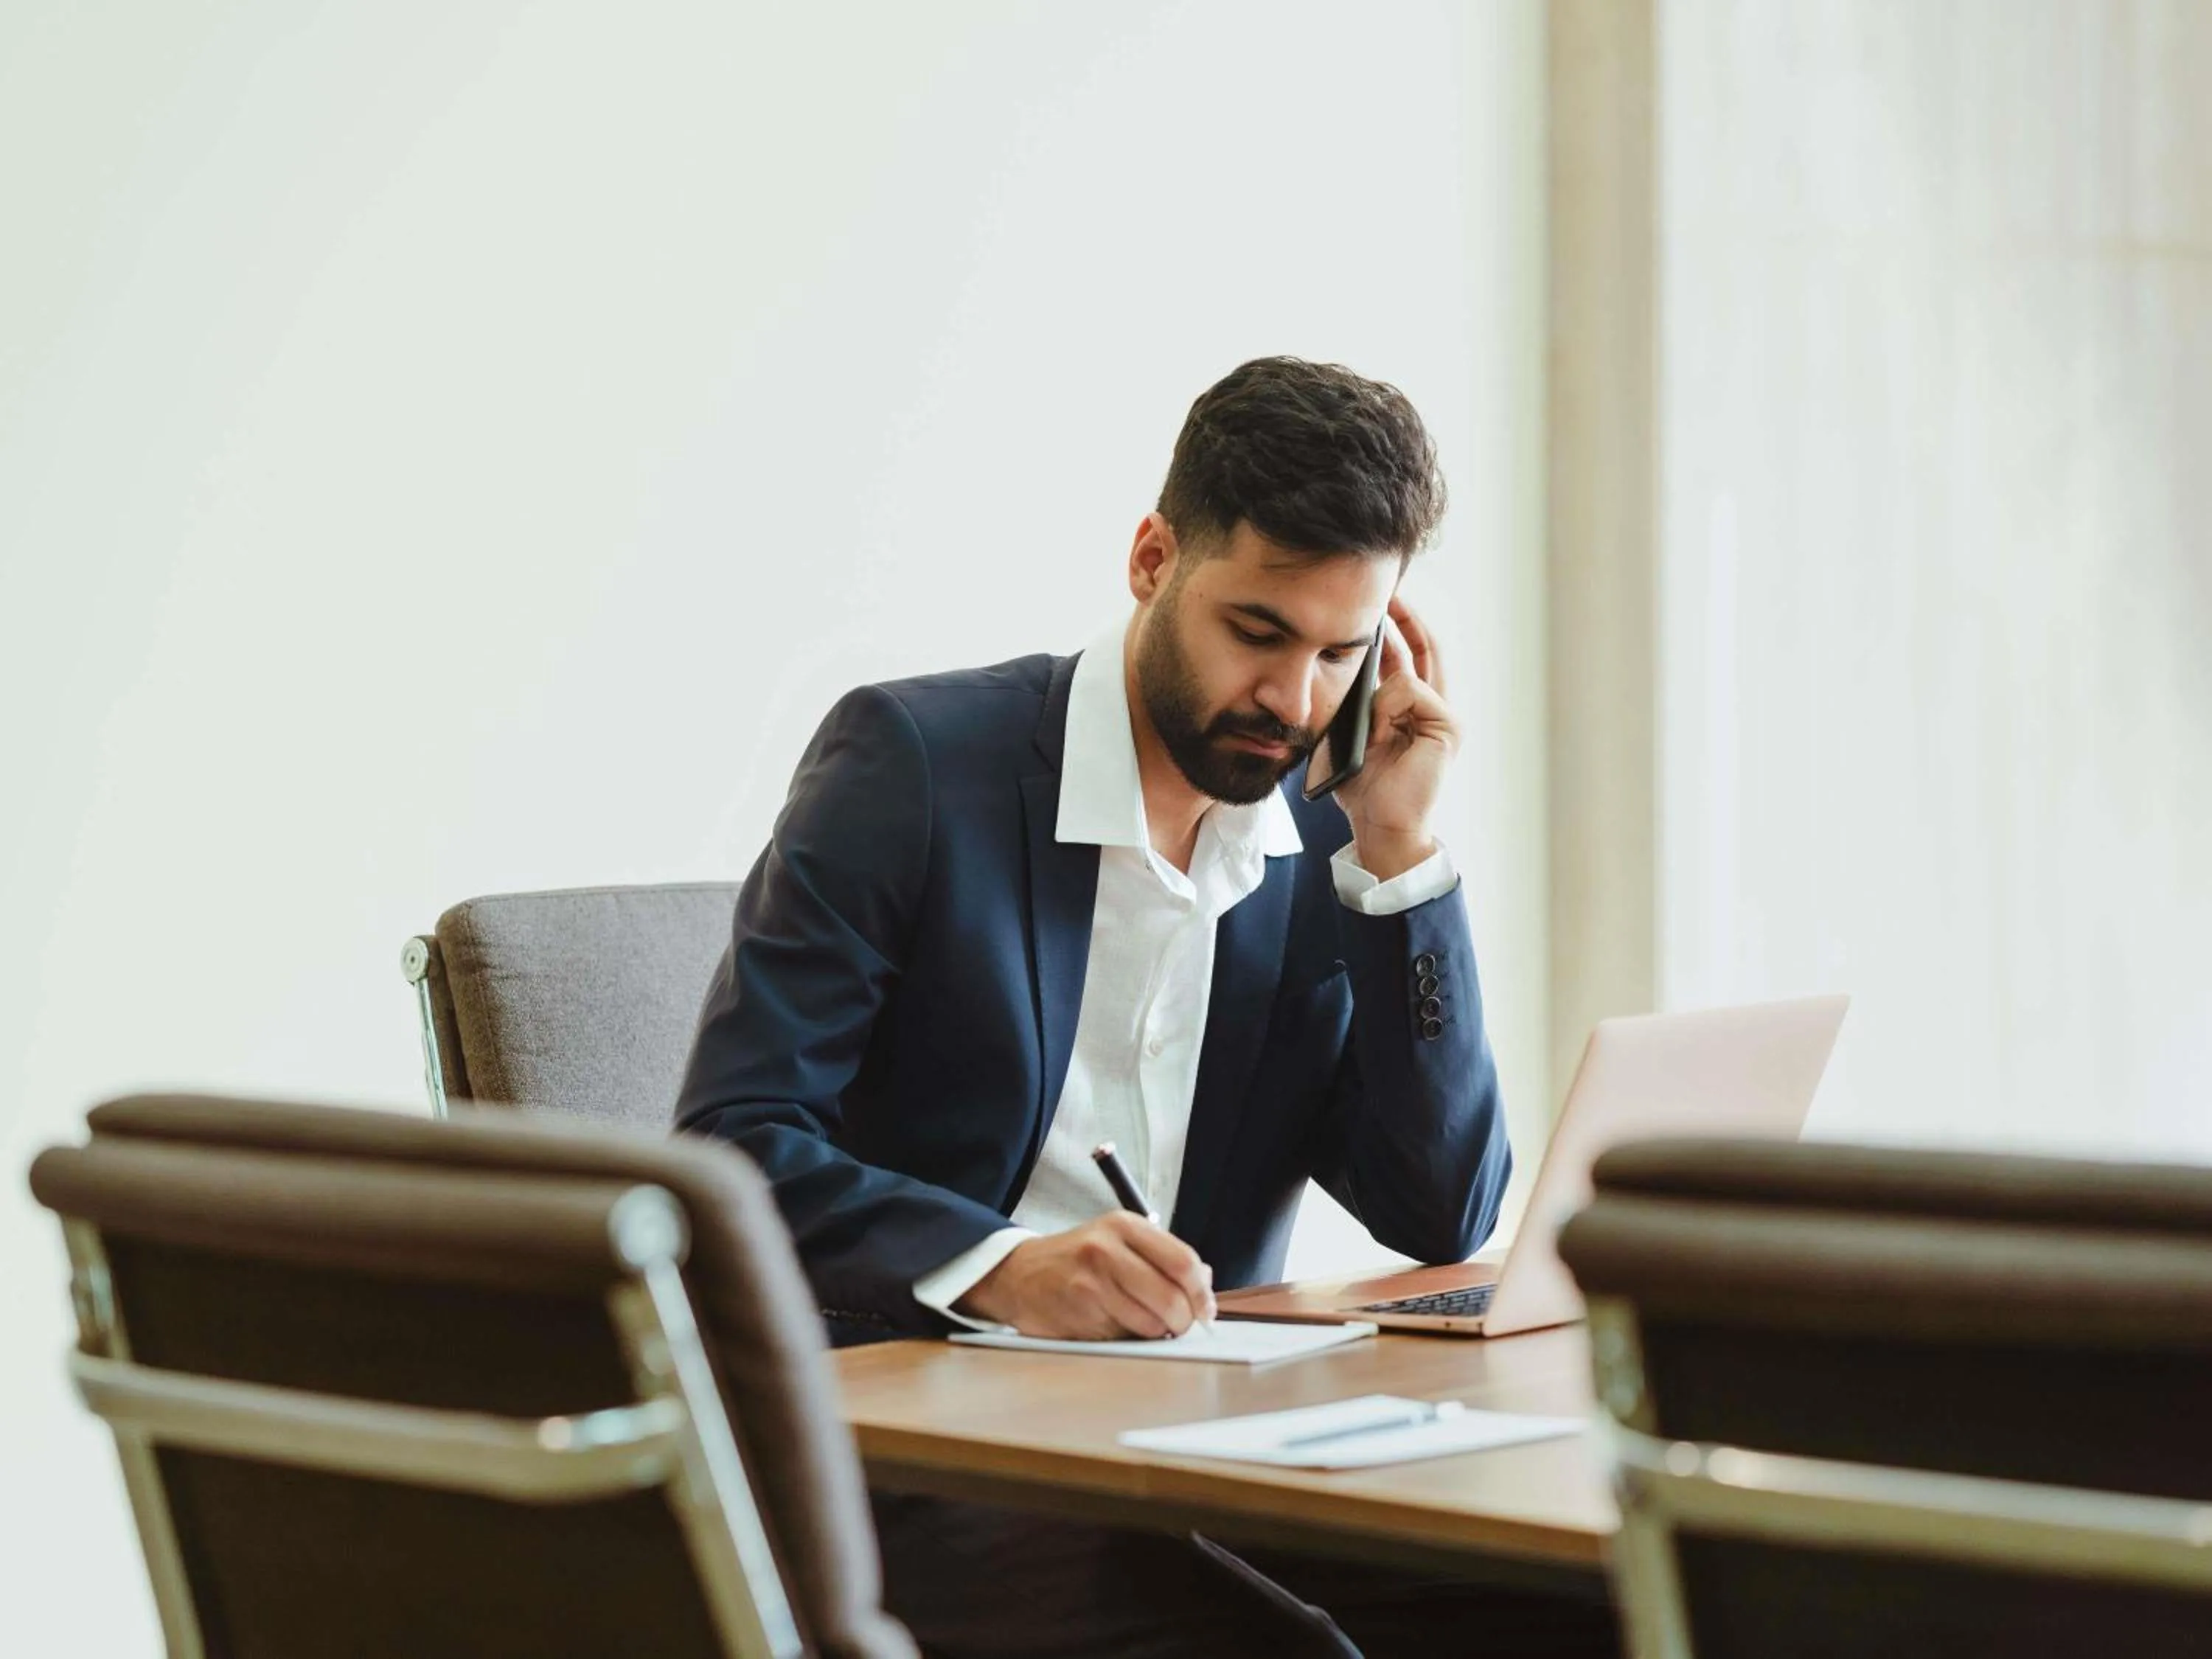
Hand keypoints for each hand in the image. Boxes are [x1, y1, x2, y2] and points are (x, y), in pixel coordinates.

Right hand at [956, 1212, 1217, 1338]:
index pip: (1183, 1262)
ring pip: (1150, 1324)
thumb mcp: (1119, 1241)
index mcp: (1125, 1226)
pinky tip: (1112, 1324)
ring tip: (1140, 1321)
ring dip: (1155, 1333)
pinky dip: (1126, 1339)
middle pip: (1171, 1298)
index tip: (1206, 1310)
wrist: (1019, 1273)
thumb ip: (1163, 1257)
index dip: (1201, 1293)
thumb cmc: (1077, 1259)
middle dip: (1183, 1321)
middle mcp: (1106, 1249)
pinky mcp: (1077, 1313)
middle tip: (1179, 1325)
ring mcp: (1090, 1282)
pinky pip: (1122, 1337)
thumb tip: (1205, 1283)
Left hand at [1333, 596, 1458, 879]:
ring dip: (1375, 696)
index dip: (1398, 625)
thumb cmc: (1363, 788)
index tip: (1379, 600)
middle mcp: (1432, 707)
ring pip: (1405, 674)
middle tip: (1388, 589)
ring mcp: (1443, 716)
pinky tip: (1379, 735)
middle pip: (1425, 647)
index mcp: (1409, 709)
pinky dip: (1386, 709)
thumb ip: (1354, 702)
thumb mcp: (1349, 734)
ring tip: (1368, 733)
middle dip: (1405, 617)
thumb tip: (1342, 662)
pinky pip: (1410, 692)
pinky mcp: (1448, 726)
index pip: (1409, 654)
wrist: (1381, 826)